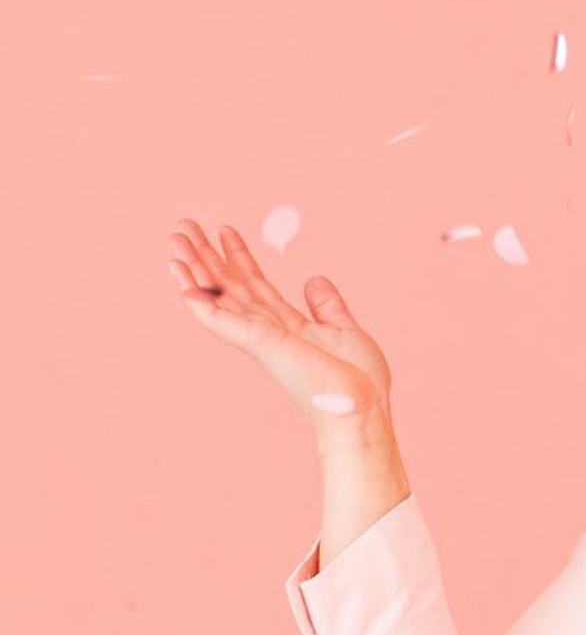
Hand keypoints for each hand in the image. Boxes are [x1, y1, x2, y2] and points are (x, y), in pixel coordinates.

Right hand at [167, 218, 393, 435]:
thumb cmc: (356, 381)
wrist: (361, 407)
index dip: (238, 256)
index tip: (224, 229)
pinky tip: (181, 284)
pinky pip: (222, 320)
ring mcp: (259, 337)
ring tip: (174, 240)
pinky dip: (200, 302)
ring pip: (218, 296)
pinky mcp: (260, 343)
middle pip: (228, 285)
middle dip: (206, 256)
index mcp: (285, 325)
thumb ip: (326, 306)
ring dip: (194, 269)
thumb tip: (314, 279)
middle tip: (184, 227)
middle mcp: (266, 329)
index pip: (254, 284)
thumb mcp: (344, 329)